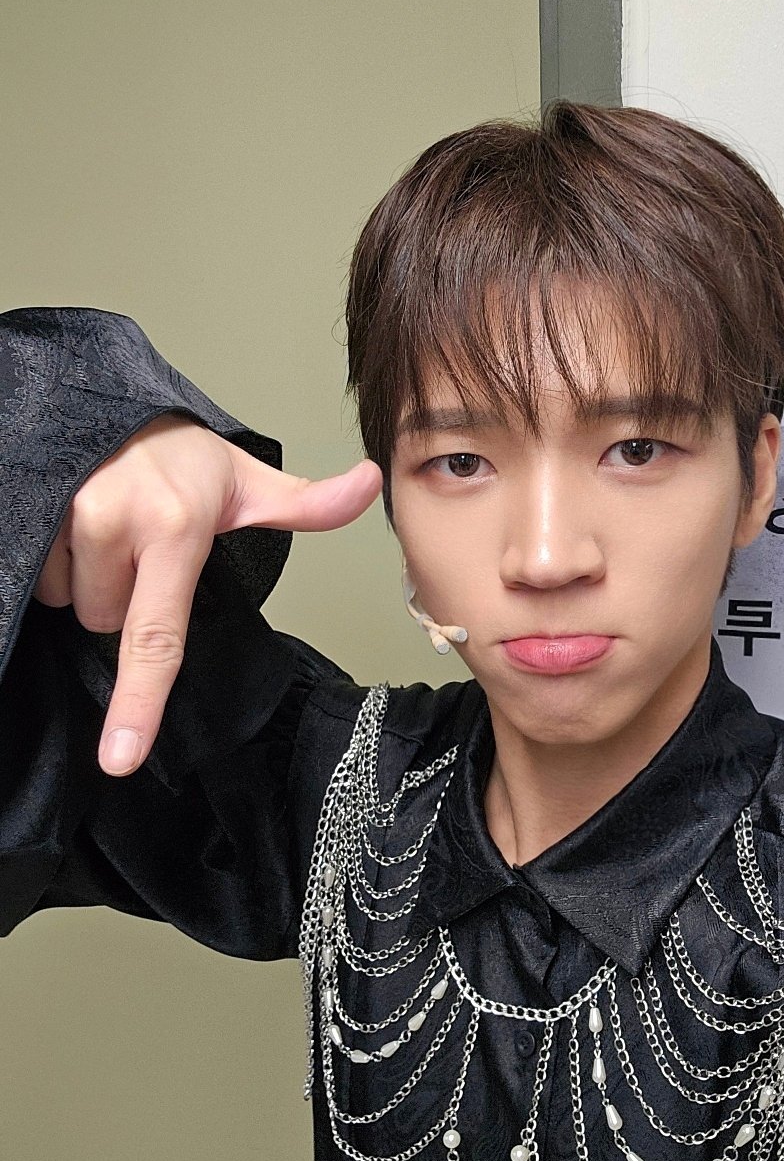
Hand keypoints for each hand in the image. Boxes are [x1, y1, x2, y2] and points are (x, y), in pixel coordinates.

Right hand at [32, 412, 381, 775]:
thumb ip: (309, 502)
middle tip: (144, 551)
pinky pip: (38, 576)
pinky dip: (58, 563)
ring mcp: (62, 515)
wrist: (113, 403)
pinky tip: (78, 528)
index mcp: (176, 527)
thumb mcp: (249, 482)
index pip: (156, 635)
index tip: (120, 757)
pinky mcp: (26, 511)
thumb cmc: (184, 457)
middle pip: (107, 623)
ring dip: (89, 579)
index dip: (139, 703)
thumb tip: (371, 483)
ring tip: (110, 531)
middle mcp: (112, 519)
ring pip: (71, 601)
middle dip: (126, 599)